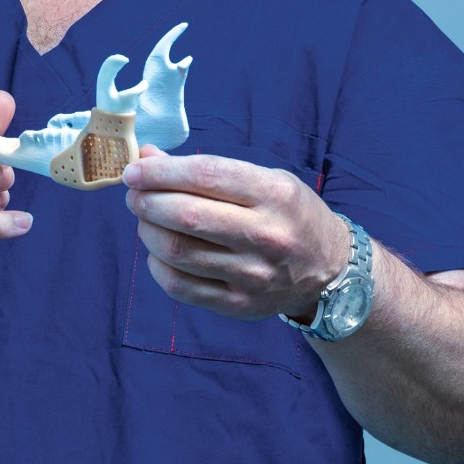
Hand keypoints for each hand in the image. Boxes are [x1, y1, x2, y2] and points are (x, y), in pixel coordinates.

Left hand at [122, 146, 348, 320]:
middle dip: (147, 201)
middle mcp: (266, 235)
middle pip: (186, 216)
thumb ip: (206, 170)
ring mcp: (253, 275)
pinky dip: (158, 265)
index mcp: (275, 194)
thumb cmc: (288, 213)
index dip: (161, 171)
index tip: (134, 170)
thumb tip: (147, 158)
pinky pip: (180, 287)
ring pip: (177, 252)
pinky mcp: (239, 305)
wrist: (329, 268)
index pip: (206, 175)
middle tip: (134, 194)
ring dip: (147, 231)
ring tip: (145, 219)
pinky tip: (159, 251)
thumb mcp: (262, 178)